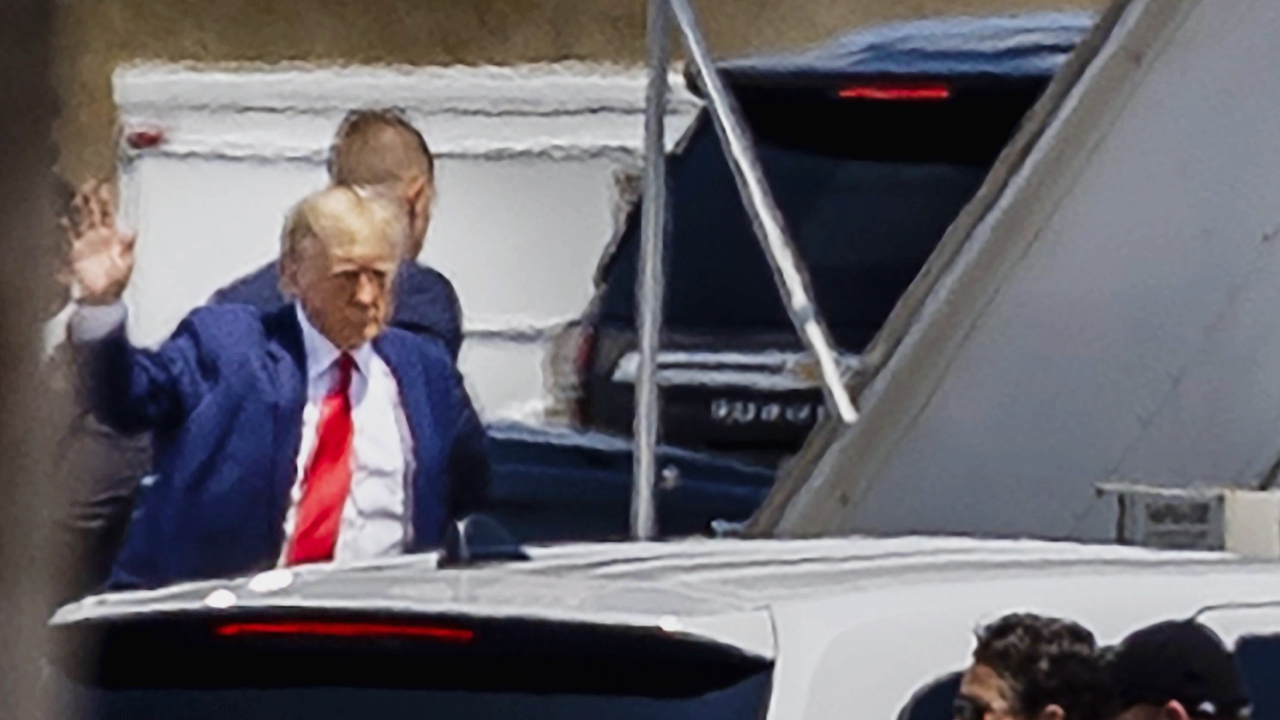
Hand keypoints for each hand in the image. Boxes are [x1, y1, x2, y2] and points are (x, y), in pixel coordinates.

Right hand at [67, 180, 135, 305]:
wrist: (102, 300)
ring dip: (76, 210)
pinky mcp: (73, 254)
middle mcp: (96, 237)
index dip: (104, 200)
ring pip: (78, 222)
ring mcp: (83, 244)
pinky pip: (68, 239)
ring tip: (75, 196)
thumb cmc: (117, 283)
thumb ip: (128, 246)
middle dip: (88, 198)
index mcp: (112, 237)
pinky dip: (65, 230)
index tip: (103, 185)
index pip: (107, 214)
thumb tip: (132, 229)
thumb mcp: (127, 264)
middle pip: (90, 213)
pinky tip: (61, 219)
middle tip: (87, 183)